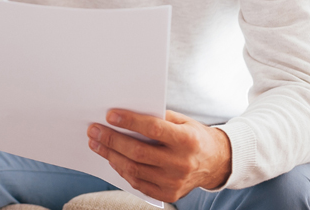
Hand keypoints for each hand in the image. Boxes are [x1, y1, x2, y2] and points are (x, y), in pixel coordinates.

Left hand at [87, 109, 231, 202]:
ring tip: (96, 143)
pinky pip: (138, 183)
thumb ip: (158, 117)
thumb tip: (125, 114)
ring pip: (134, 170)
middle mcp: (182, 164)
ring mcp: (175, 182)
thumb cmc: (194, 136)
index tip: (110, 115)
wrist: (216, 163)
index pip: (154, 130)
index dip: (130, 122)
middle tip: (93, 130)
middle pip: (139, 152)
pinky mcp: (169, 194)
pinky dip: (122, 170)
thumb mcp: (182, 121)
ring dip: (111, 155)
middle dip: (112, 140)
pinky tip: (112, 158)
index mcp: (187, 141)